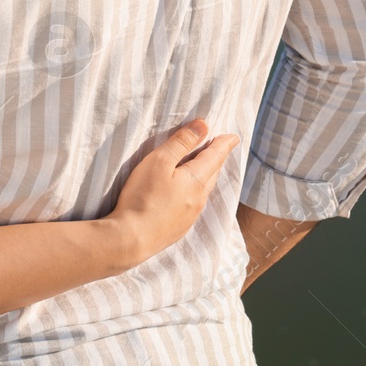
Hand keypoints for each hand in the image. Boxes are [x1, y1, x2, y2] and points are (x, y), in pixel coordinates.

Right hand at [103, 119, 240, 269]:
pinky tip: (188, 193)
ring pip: (204, 190)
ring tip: (205, 167)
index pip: (215, 156)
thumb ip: (181, 143)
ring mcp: (190, 216)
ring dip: (207, 176)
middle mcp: (199, 199)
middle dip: (217, 159)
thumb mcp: (160, 161)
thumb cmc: (144, 196)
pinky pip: (194, 204)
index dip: (224, 144)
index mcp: (197, 180)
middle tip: (220, 148)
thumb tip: (203, 126)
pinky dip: (196, 191)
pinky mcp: (179, 228)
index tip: (233, 136)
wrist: (132, 239)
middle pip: (212, 173)